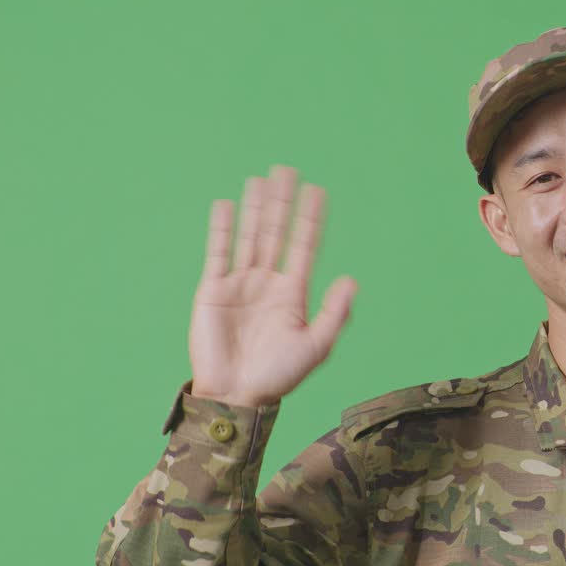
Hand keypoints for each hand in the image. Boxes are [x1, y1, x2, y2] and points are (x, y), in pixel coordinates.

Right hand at [188, 164, 357, 406]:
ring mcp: (240, 284)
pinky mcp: (213, 290)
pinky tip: (228, 205)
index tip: (318, 192)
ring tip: (261, 180)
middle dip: (282, 203)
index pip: (304, 245)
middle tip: (287, 171)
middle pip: (276, 232)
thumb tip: (352, 280)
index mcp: (293, 292)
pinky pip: (218, 252)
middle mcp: (267, 282)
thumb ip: (334, 313)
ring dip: (255, 208)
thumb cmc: (279, 375)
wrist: (237, 394)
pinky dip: (223, 229)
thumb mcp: (316, 345)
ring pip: (249, 236)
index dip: (311, 219)